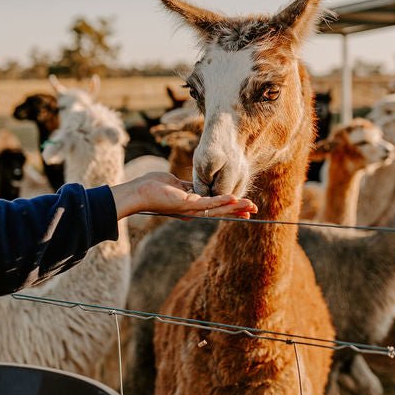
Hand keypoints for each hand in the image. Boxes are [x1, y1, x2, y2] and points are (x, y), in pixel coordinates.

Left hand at [111, 171, 257, 218]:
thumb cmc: (153, 186)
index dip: (230, 206)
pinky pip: (208, 203)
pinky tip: (234, 200)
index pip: (215, 205)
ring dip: (235, 207)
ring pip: (218, 208)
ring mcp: (192, 209)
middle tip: (255, 211)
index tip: (244, 205)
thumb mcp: (175, 183)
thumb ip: (187, 187)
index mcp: (192, 204)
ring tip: (250, 207)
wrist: (139, 192)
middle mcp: (194, 210)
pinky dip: (222, 202)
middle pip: (220, 210)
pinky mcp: (188, 205)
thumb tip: (193, 186)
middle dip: (238, 210)